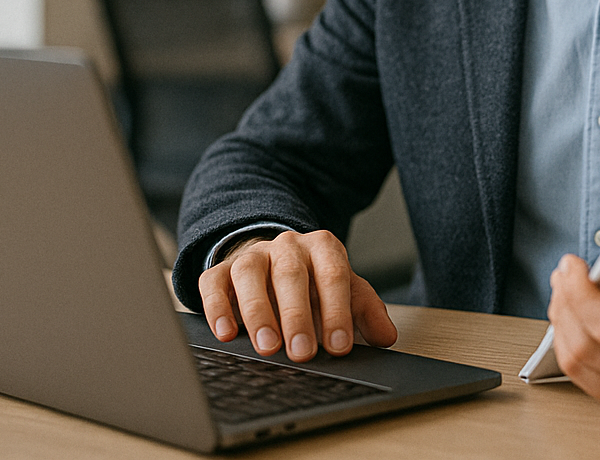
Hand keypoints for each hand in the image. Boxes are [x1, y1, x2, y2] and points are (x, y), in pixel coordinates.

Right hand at [197, 229, 396, 362]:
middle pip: (291, 275)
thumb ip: (367, 312)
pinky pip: (213, 283)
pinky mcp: (221, 270)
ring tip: (267, 347)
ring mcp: (252, 255)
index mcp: (323, 247)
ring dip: (258, 312)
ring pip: (250, 275)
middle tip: (302, 352)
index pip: (333, 275)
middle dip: (298, 316)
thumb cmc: (314, 283)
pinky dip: (217, 308)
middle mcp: (287, 246)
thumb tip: (386, 337)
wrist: (275, 262)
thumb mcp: (346, 292)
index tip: (338, 347)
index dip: (337, 311)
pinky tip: (227, 333)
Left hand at [546, 240, 599, 419]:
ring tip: (563, 287)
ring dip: (561, 322)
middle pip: (586, 347)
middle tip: (563, 270)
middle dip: (565, 303)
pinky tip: (570, 314)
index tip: (572, 265)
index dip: (582, 295)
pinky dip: (569, 342)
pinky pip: (583, 377)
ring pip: (578, 364)